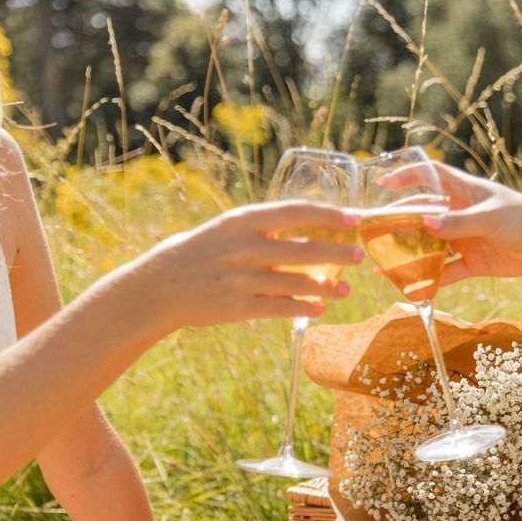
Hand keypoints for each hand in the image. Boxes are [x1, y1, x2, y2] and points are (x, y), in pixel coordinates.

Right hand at [127, 200, 363, 334]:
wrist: (163, 285)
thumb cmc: (203, 252)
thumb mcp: (229, 229)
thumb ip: (264, 229)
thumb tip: (311, 229)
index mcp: (243, 221)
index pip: (294, 212)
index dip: (327, 215)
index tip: (352, 218)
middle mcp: (245, 248)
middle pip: (304, 250)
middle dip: (337, 253)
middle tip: (358, 255)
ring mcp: (243, 279)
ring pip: (297, 283)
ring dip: (327, 286)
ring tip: (346, 288)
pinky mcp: (240, 307)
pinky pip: (282, 307)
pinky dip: (305, 308)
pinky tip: (320, 307)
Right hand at [381, 162, 521, 284]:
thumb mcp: (488, 218)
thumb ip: (457, 224)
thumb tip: (424, 224)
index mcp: (464, 193)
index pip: (430, 177)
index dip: (408, 176)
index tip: (384, 183)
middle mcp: (460, 215)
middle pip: (423, 217)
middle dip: (399, 225)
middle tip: (374, 235)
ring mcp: (465, 239)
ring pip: (430, 247)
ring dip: (409, 257)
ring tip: (384, 267)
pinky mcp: (473, 262)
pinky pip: (446, 272)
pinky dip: (431, 280)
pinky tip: (412, 288)